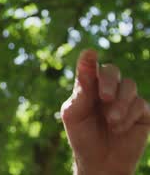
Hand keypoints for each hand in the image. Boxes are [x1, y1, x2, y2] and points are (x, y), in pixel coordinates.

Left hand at [61, 49, 149, 174]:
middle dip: (108, 81)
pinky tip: (118, 128)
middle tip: (103, 97)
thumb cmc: (82, 136)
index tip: (89, 53)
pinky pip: (140, 104)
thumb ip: (81, 91)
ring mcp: (126, 99)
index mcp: (88, 86)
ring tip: (110, 121)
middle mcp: (108, 88)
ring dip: (119, 103)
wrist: (99, 162)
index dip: (89, 60)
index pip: (89, 68)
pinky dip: (128, 116)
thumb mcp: (74, 114)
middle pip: (112, 71)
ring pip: (129, 86)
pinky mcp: (142, 113)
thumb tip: (85, 64)